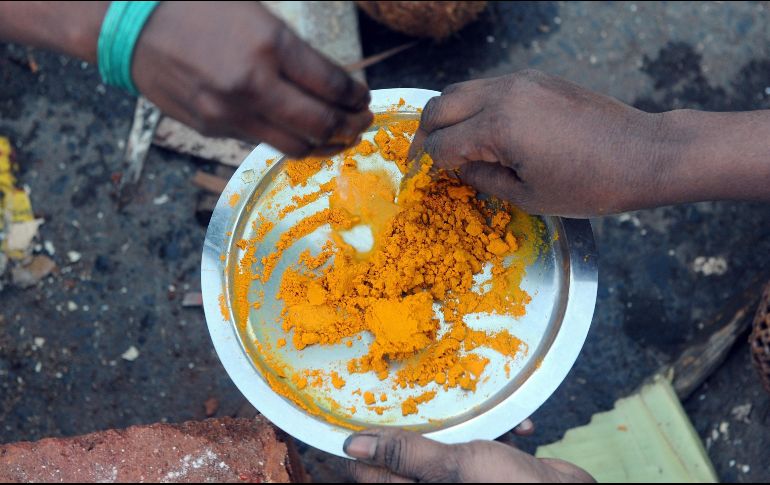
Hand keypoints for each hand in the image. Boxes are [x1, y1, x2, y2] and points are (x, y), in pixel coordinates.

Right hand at [132, 2, 372, 156]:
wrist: (131, 25)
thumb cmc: (198, 8)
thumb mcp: (257, 14)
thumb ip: (294, 52)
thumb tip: (330, 84)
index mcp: (269, 44)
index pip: (331, 84)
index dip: (355, 96)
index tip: (363, 99)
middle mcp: (253, 83)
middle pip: (320, 123)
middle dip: (350, 126)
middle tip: (362, 123)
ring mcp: (231, 112)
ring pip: (294, 145)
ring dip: (325, 145)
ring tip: (339, 138)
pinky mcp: (214, 128)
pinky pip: (262, 142)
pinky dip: (288, 140)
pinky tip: (297, 133)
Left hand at [344, 426, 593, 482]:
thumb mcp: (454, 469)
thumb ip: (406, 455)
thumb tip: (353, 447)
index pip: (366, 471)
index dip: (347, 445)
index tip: (329, 415)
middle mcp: (434, 483)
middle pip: (405, 450)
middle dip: (410, 421)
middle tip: (399, 383)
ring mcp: (463, 475)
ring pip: (446, 440)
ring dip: (463, 420)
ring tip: (474, 402)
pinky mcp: (491, 466)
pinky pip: (483, 442)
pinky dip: (499, 430)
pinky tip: (520, 426)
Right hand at [412, 70, 673, 216]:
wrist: (643, 154)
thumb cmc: (589, 185)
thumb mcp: (528, 196)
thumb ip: (483, 179)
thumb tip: (459, 169)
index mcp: (497, 127)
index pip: (442, 144)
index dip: (427, 165)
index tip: (421, 178)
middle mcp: (503, 94)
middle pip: (440, 106)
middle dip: (424, 134)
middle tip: (422, 158)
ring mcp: (521, 81)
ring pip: (461, 89)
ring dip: (447, 115)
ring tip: (447, 142)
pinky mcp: (537, 78)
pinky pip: (489, 87)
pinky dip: (473, 106)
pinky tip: (480, 129)